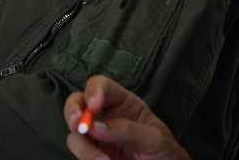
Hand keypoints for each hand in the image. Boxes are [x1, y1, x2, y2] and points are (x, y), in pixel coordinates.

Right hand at [63, 75, 190, 159]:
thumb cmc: (166, 153)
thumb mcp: (155, 139)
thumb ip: (129, 130)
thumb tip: (97, 126)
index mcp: (123, 103)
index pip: (102, 86)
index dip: (94, 90)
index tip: (93, 105)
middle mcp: (105, 116)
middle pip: (77, 103)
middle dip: (72, 111)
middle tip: (78, 125)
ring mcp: (97, 137)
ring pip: (74, 133)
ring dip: (83, 146)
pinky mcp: (92, 155)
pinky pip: (79, 154)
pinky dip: (86, 159)